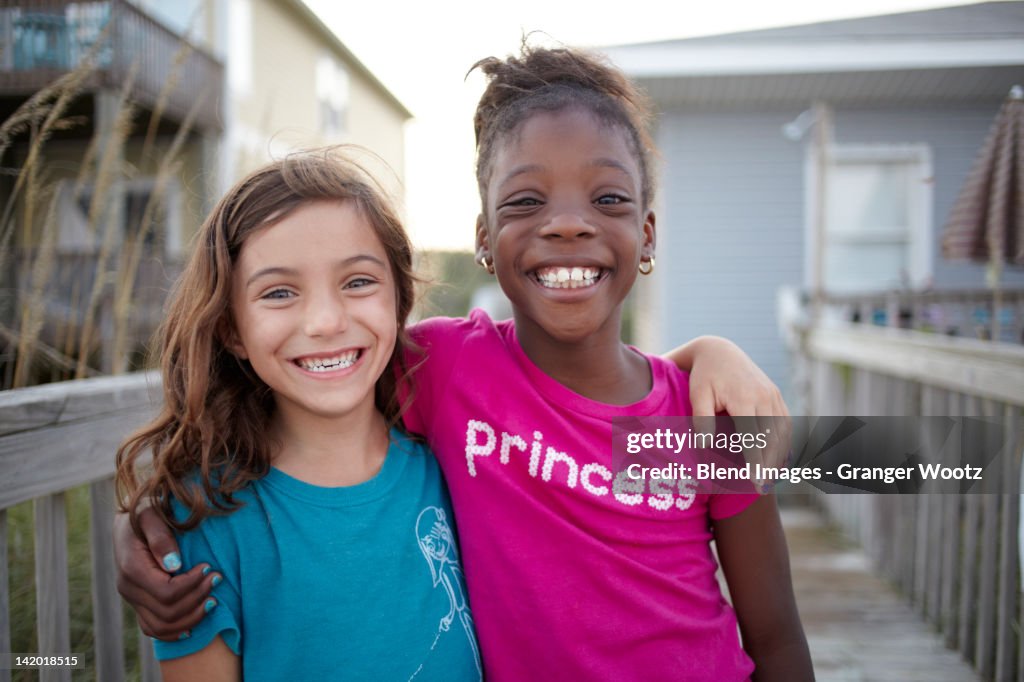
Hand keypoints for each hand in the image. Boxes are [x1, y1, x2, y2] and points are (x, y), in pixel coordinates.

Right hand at [113, 508, 218, 639]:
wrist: (130, 517)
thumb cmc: (146, 509)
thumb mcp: (151, 513)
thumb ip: (161, 536)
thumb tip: (174, 565)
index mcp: (132, 567)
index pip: (166, 592)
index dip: (192, 584)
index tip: (209, 568)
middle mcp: (128, 587)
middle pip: (167, 611)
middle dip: (198, 597)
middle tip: (218, 579)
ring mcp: (132, 598)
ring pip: (161, 626)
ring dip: (192, 617)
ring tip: (213, 599)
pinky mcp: (138, 603)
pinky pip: (153, 629)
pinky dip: (175, 630)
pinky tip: (195, 623)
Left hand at [667, 336, 791, 482]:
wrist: (719, 351)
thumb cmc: (703, 376)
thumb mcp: (697, 395)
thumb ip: (702, 419)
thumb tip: (706, 446)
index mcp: (743, 398)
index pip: (752, 436)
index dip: (755, 460)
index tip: (755, 481)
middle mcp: (763, 396)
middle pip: (771, 437)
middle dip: (768, 464)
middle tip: (763, 488)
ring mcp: (773, 395)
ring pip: (781, 431)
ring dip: (778, 455)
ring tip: (771, 478)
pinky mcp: (776, 395)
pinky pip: (785, 422)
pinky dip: (784, 442)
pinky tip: (778, 459)